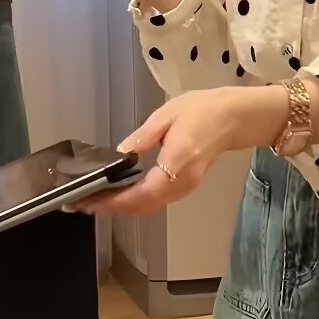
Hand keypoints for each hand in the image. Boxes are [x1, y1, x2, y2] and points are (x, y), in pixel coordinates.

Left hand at [69, 86, 288, 216]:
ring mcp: (185, 187)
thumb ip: (143, 136)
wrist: (235, 117)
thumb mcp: (169, 114)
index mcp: (176, 162)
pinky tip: (122, 192)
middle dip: (111, 208)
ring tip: (97, 198)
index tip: (88, 201)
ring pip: (149, 207)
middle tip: (83, 202)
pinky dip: (136, 201)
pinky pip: (157, 200)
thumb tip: (121, 153)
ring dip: (122, 207)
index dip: (112, 202)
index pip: (140, 194)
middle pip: (142, 207)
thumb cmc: (204, 110)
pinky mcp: (187, 186)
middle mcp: (181, 182)